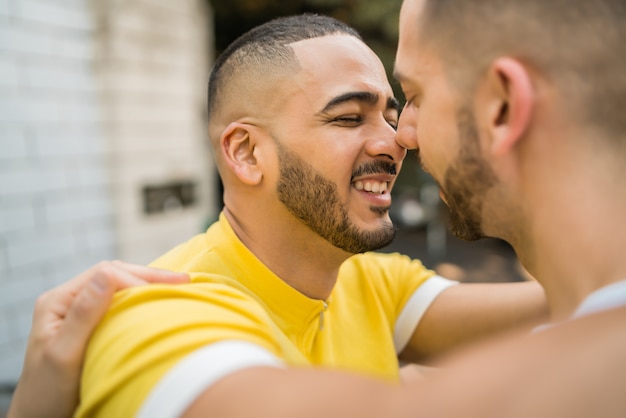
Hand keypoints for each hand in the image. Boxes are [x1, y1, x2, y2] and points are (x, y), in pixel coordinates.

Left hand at [7, 261, 188, 417]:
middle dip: (150, 276)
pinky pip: (118, 302)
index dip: (138, 280)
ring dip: (147, 285)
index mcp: (57, 301)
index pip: (104, 275)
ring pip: (118, 286)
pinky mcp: (90, 324)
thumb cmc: (47, 394)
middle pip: (114, 274)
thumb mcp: (64, 354)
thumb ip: (83, 314)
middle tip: (184, 281)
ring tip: (177, 287)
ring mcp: (78, 312)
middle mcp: (67, 301)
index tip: (167, 293)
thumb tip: (106, 273)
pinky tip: (157, 302)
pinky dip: (141, 298)